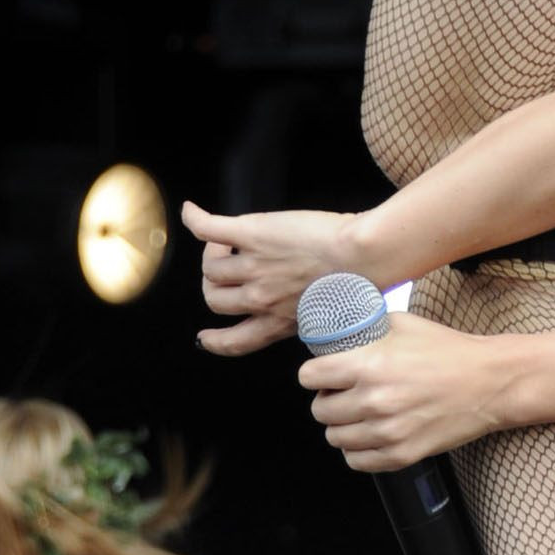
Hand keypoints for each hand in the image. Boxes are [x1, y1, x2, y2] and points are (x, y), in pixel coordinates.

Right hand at [185, 200, 370, 355]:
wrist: (363, 255)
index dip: (214, 341)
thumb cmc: (358, 282)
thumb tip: (300, 304)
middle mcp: (259, 299)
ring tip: (227, 241)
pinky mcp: (251, 235)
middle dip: (214, 286)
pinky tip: (191, 212)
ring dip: (213, 254)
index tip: (204, 338)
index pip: (235, 342)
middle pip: (214, 300)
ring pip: (211, 269)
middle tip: (227, 266)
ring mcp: (252, 267)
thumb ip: (303, 312)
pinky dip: (195, 220)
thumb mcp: (325, 312)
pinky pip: (208, 229)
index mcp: (279, 322)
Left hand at [298, 307, 507, 472]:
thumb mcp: (402, 323)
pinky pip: (357, 461)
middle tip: (343, 394)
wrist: (489, 383)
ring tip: (358, 415)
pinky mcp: (402, 454)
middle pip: (320, 411)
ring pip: (335, 438)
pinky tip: (369, 435)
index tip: (322, 375)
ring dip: (342, 426)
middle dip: (327, 400)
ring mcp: (388, 432)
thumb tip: (336, 332)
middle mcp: (375, 401)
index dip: (314, 375)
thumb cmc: (449, 351)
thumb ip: (365, 329)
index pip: (308, 377)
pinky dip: (358, 450)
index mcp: (370, 366)